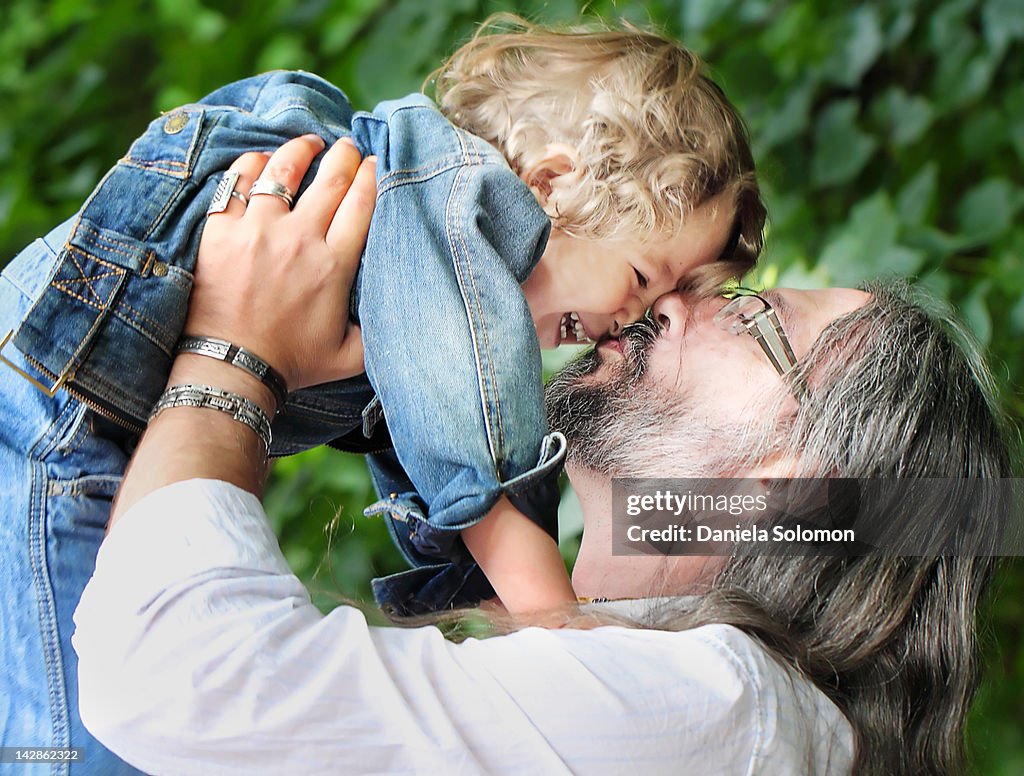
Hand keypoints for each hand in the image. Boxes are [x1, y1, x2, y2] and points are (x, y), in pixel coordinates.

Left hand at [185, 134, 375, 390]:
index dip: (371, 177)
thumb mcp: (350, 355)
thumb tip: (394, 314)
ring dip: (301, 150)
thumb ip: (376, 332)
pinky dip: (253, 165)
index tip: (374, 164)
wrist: (233, 366)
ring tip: (309, 142)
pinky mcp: (221, 231)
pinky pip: (238, 182)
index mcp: (334, 265)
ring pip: (283, 170)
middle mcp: (300, 239)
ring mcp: (258, 230)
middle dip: (344, 156)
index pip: (361, 204)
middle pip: (330, 180)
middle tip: (348, 147)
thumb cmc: (293, 363)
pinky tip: (262, 160)